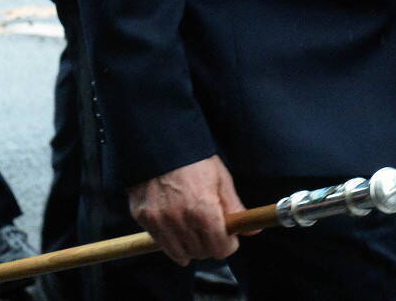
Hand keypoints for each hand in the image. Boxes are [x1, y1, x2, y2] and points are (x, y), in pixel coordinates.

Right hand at [126, 156, 246, 266]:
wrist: (157, 142)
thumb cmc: (194, 159)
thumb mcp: (220, 178)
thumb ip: (234, 207)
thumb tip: (252, 231)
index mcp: (204, 212)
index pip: (221, 249)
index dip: (227, 243)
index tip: (226, 235)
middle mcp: (180, 221)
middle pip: (202, 252)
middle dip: (209, 244)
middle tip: (208, 229)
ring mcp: (159, 221)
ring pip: (181, 253)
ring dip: (189, 246)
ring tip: (190, 229)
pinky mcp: (143, 218)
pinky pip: (161, 243)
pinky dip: (170, 241)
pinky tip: (174, 228)